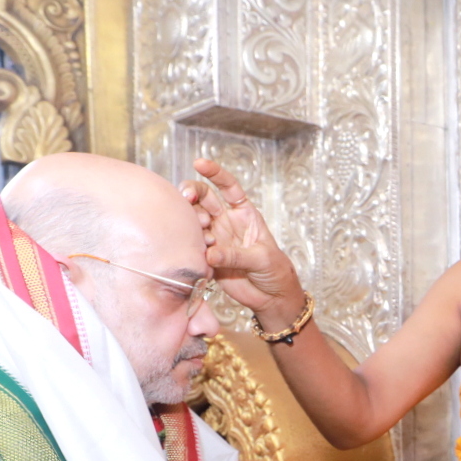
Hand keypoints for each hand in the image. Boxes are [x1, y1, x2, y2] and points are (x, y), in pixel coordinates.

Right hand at [182, 158, 304, 326]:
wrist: (270, 297)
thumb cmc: (274, 271)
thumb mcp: (262, 258)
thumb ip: (237, 254)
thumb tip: (210, 252)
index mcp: (244, 213)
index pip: (229, 187)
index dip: (215, 173)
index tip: (199, 163)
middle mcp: (226, 222)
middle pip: (204, 198)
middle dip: (192, 192)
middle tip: (186, 197)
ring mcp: (215, 238)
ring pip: (195, 220)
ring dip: (193, 221)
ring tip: (205, 235)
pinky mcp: (207, 257)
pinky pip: (193, 246)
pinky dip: (191, 246)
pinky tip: (201, 254)